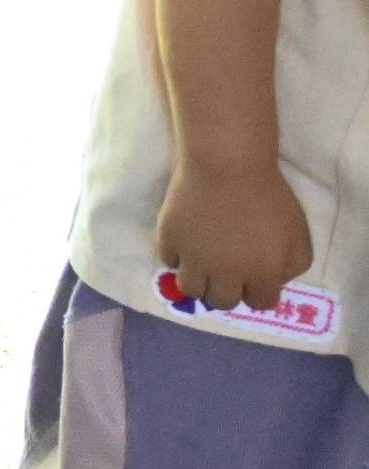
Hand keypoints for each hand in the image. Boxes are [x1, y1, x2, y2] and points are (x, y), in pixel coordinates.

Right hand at [158, 153, 315, 312]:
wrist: (227, 164)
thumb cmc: (268, 196)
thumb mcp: (299, 234)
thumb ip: (292, 265)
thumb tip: (276, 279)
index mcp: (261, 275)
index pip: (260, 304)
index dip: (259, 292)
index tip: (255, 279)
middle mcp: (226, 274)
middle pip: (222, 302)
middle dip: (227, 291)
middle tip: (227, 273)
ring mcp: (194, 258)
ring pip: (191, 289)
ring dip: (199, 280)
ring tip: (203, 264)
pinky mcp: (169, 239)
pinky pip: (168, 260)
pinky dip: (178, 256)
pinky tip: (187, 243)